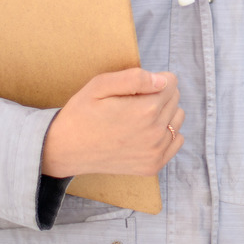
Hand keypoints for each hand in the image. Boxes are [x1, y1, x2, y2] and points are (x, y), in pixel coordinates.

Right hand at [40, 68, 182, 178]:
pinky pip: (176, 141)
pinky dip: (166, 134)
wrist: (65, 150)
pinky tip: (145, 132)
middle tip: (131, 102)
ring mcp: (155, 151)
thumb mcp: (100, 85)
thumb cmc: (82, 113)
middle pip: (175, 99)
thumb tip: (163, 80)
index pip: (171, 82)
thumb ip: (134, 78)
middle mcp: (155, 132)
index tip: (135, 88)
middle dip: (158, 94)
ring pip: (177, 118)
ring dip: (164, 113)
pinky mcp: (153, 166)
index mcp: (145, 109)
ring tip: (138, 117)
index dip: (153, 79)